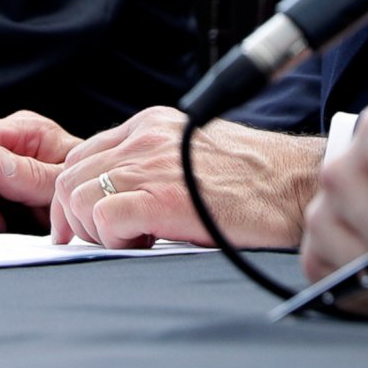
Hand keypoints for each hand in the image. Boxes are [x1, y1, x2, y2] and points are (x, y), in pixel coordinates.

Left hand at [50, 108, 321, 248]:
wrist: (296, 185)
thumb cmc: (256, 179)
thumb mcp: (192, 153)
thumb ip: (154, 160)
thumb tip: (120, 191)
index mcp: (151, 124)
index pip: (83, 154)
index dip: (77, 194)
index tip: (86, 222)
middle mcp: (145, 137)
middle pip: (70, 177)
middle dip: (76, 217)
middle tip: (104, 240)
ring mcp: (152, 164)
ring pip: (78, 198)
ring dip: (96, 231)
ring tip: (135, 240)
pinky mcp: (162, 198)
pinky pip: (104, 220)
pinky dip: (114, 241)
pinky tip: (147, 243)